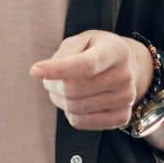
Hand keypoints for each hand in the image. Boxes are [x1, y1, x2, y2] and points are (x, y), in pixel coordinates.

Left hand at [30, 31, 151, 131]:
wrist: (128, 67)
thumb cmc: (99, 51)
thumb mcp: (84, 40)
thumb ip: (66, 51)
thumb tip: (49, 70)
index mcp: (116, 52)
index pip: (85, 65)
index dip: (57, 69)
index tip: (34, 71)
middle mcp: (124, 76)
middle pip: (74, 89)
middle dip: (52, 85)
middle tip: (47, 79)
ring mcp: (126, 99)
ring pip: (75, 107)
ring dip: (58, 99)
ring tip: (60, 89)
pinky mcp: (121, 117)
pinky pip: (81, 122)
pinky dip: (69, 113)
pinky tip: (73, 101)